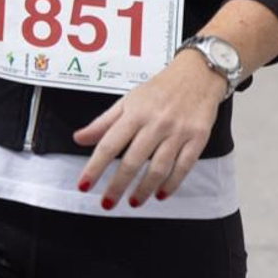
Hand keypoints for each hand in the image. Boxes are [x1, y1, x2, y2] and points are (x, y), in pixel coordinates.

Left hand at [72, 50, 224, 208]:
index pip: (109, 144)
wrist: (198, 74)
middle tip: (108, 203)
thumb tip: (79, 138)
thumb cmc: (160, 89)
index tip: (84, 184)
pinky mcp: (197, 138)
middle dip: (117, 186)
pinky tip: (161, 194)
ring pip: (158, 168)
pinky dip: (171, 184)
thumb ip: (103, 122)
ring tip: (133, 202)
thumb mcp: (128, 100)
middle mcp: (155, 123)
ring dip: (144, 189)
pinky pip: (183, 167)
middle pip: (133, 161)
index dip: (95, 167)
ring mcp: (178, 132)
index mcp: (135, 113)